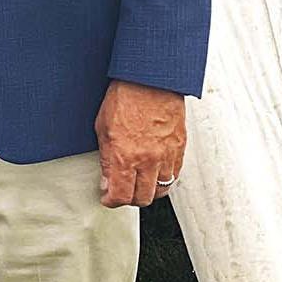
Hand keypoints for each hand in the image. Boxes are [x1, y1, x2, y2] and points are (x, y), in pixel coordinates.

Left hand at [95, 79, 184, 207]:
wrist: (150, 80)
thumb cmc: (125, 98)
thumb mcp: (102, 128)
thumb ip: (106, 159)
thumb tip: (107, 181)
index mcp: (125, 156)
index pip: (120, 195)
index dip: (111, 201)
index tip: (107, 198)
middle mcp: (147, 160)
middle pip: (142, 198)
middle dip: (129, 199)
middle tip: (121, 191)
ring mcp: (166, 156)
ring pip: (160, 190)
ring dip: (148, 191)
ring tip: (138, 183)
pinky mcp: (179, 149)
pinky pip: (174, 176)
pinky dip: (163, 179)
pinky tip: (154, 172)